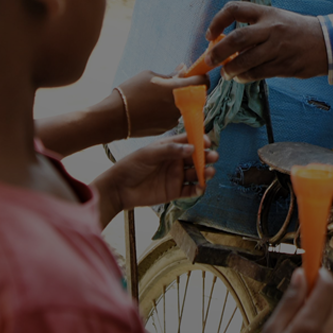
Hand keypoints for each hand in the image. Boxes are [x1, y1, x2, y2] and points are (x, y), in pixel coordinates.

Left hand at [91, 134, 218, 226]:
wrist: (118, 189)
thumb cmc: (131, 166)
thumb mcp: (149, 154)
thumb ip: (170, 150)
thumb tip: (192, 148)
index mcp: (170, 148)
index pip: (189, 141)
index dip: (200, 141)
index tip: (208, 142)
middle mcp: (176, 161)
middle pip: (196, 158)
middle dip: (207, 157)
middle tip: (213, 157)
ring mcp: (176, 176)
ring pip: (196, 174)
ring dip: (205, 172)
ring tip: (209, 172)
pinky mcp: (175, 191)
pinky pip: (191, 190)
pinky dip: (198, 189)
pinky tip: (200, 187)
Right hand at [115, 69, 208, 137]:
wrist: (114, 118)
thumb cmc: (130, 92)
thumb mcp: (150, 76)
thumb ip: (171, 74)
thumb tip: (184, 69)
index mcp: (178, 89)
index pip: (203, 81)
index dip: (202, 76)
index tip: (198, 74)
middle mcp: (181, 106)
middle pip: (195, 95)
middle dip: (190, 89)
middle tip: (177, 83)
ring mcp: (175, 119)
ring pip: (184, 106)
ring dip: (179, 100)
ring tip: (159, 97)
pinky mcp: (168, 128)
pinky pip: (174, 116)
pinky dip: (169, 110)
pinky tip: (154, 108)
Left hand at [205, 2, 327, 81]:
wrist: (327, 43)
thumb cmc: (297, 31)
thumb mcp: (277, 19)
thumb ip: (254, 28)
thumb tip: (227, 45)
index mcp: (267, 13)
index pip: (235, 9)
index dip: (217, 21)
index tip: (210, 35)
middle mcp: (271, 28)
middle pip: (237, 39)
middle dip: (218, 52)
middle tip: (209, 61)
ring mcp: (278, 48)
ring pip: (246, 60)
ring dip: (231, 69)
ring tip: (226, 73)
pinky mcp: (284, 65)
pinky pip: (258, 73)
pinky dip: (245, 77)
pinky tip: (241, 78)